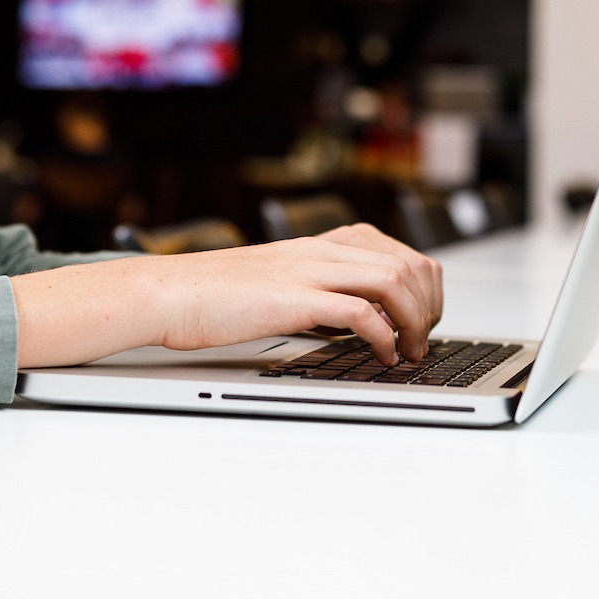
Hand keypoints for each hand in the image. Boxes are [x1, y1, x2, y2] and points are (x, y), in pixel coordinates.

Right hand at [11, 224, 444, 368]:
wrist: (169, 292)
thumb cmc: (214, 296)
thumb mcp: (278, 283)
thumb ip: (317, 291)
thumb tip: (355, 320)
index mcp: (320, 244)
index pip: (398, 249)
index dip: (423, 286)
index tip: (421, 319)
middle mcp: (321, 250)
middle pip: (407, 262)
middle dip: (428, 305)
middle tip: (422, 339)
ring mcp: (309, 271)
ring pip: (393, 280)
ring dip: (413, 320)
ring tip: (409, 351)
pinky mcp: (294, 298)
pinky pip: (360, 311)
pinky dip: (383, 336)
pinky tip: (382, 355)